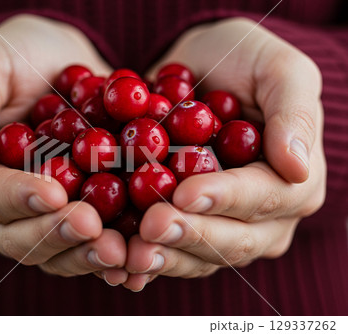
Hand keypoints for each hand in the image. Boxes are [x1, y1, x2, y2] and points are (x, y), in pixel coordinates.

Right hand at [0, 14, 127, 283]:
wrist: (60, 67)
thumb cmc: (18, 60)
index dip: (16, 197)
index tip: (52, 192)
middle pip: (19, 235)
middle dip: (56, 233)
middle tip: (91, 225)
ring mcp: (37, 219)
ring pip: (54, 251)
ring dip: (85, 254)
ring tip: (119, 251)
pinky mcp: (72, 219)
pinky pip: (85, 246)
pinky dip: (107, 254)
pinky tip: (133, 258)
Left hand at [123, 17, 325, 290]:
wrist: (197, 69)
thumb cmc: (242, 62)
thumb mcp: (278, 69)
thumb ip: (294, 111)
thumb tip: (297, 167)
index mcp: (292, 182)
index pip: (263, 197)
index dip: (224, 199)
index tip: (184, 193)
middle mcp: (263, 216)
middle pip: (232, 239)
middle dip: (190, 234)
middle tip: (151, 227)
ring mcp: (224, 226)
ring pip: (199, 255)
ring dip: (165, 256)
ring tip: (131, 253)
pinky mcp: (187, 226)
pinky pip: (170, 250)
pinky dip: (147, 257)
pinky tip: (121, 261)